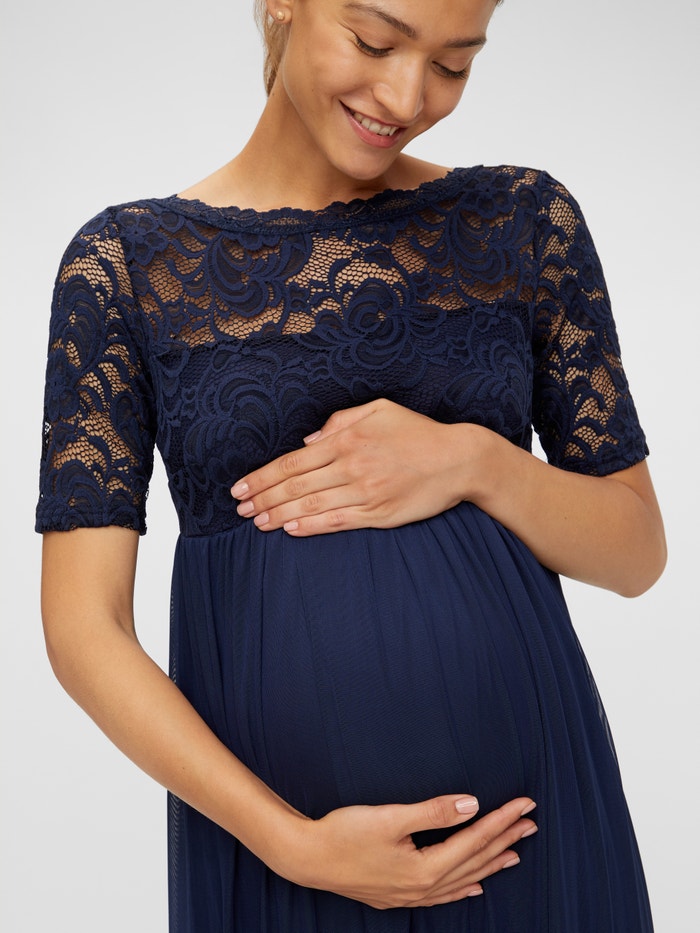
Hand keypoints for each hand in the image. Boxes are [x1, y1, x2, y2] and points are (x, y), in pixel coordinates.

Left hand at [231, 399, 480, 535]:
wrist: (459, 459)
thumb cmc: (418, 433)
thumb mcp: (379, 410)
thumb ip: (341, 421)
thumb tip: (309, 442)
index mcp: (347, 439)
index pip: (293, 462)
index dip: (263, 476)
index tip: (241, 487)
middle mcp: (352, 466)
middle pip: (295, 485)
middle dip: (263, 497)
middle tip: (240, 508)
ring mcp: (365, 492)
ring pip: (311, 506)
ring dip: (279, 515)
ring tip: (257, 522)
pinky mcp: (379, 514)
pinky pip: (338, 522)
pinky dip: (311, 526)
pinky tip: (290, 530)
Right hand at [272, 793, 536, 908]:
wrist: (308, 858)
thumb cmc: (344, 833)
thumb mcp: (390, 817)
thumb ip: (433, 811)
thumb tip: (471, 805)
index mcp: (425, 869)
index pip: (474, 839)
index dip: (502, 820)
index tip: (525, 804)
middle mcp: (423, 887)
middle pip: (474, 859)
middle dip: (504, 839)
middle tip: (531, 823)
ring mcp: (411, 895)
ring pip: (463, 878)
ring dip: (490, 863)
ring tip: (515, 854)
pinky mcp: (398, 895)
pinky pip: (443, 895)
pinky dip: (463, 887)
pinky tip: (473, 885)